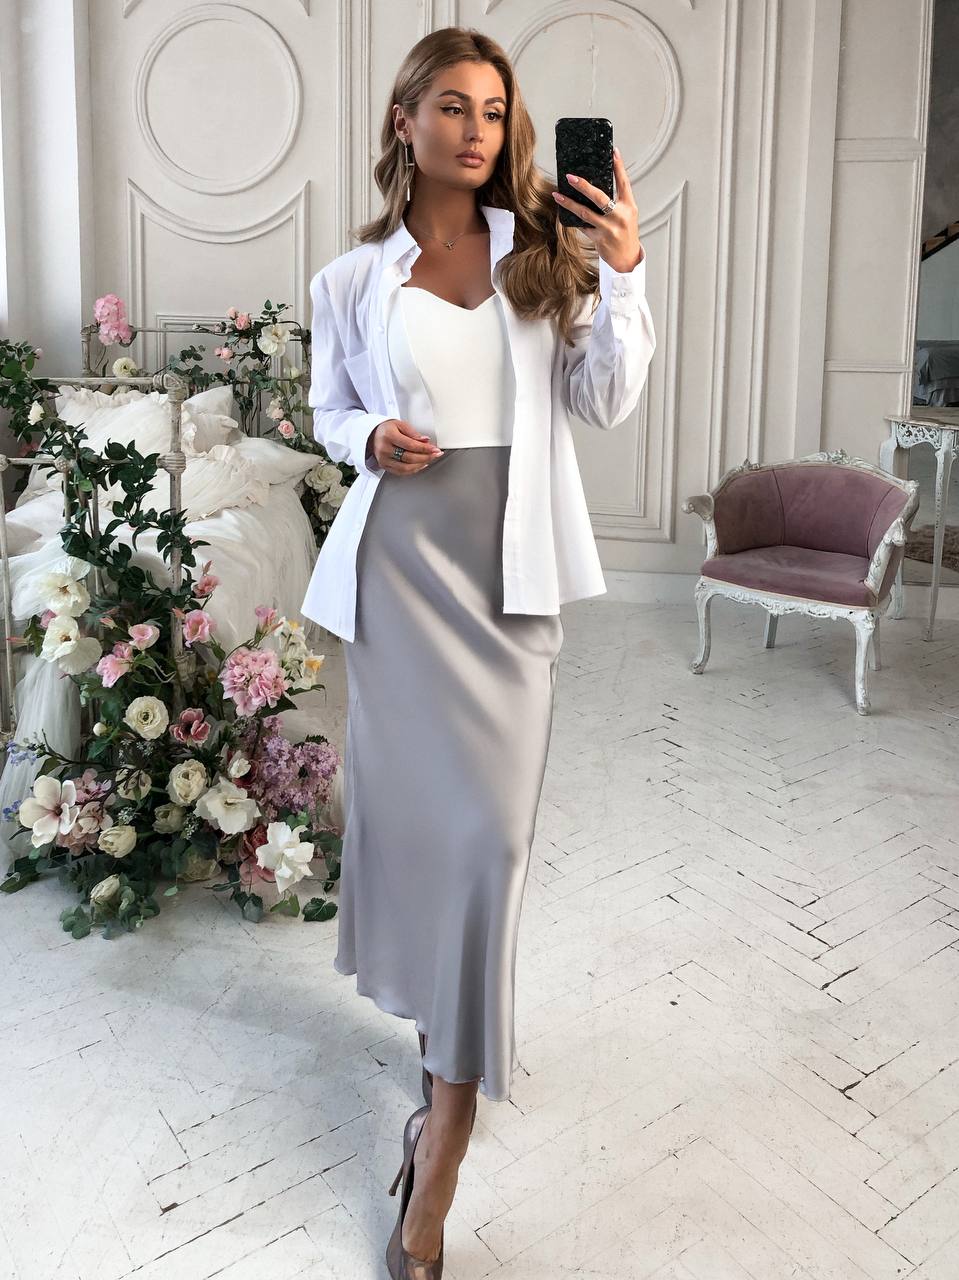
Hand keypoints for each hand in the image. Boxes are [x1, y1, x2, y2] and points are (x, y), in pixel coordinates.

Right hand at [368, 419, 442, 473]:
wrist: (371, 435)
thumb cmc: (386, 429)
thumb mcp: (400, 424)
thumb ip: (413, 433)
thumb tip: (425, 441)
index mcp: (389, 435)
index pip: (411, 445)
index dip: (425, 448)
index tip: (435, 449)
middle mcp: (384, 449)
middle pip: (410, 458)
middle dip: (426, 457)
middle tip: (436, 455)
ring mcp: (383, 459)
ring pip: (406, 467)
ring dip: (421, 465)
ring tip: (429, 459)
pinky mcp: (384, 466)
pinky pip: (401, 472)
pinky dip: (413, 470)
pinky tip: (420, 465)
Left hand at [551, 146, 643, 273]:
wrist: (627, 258)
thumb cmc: (625, 234)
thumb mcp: (626, 215)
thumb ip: (616, 202)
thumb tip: (595, 187)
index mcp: (629, 206)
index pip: (624, 183)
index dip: (619, 166)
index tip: (612, 152)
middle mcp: (619, 216)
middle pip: (599, 197)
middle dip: (583, 186)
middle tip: (570, 177)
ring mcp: (609, 229)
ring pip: (585, 213)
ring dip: (569, 203)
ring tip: (557, 195)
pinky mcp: (599, 239)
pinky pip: (583, 226)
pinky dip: (574, 220)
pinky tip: (564, 214)